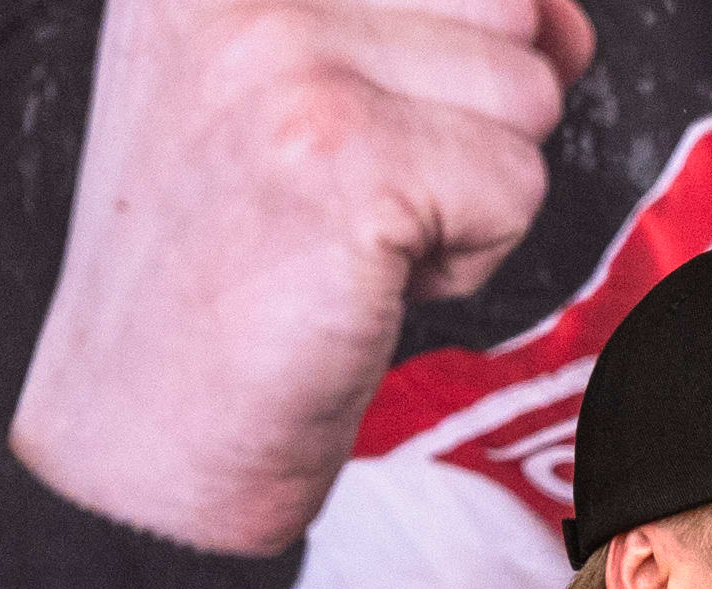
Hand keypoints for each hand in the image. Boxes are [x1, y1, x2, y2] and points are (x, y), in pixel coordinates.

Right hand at [12, 0, 595, 555]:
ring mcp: (284, 58)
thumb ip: (427, 24)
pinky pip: (517, 185)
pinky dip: (471, 257)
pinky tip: (367, 278)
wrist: (145, 422)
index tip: (417, 103)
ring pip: (528, 94)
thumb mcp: (300, 92)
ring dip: (476, 188)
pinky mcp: (344, 158)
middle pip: (507, 2)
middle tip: (368, 186)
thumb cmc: (229, 268)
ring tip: (359, 229)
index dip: (479, 31)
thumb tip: (566, 21)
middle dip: (478, 117)